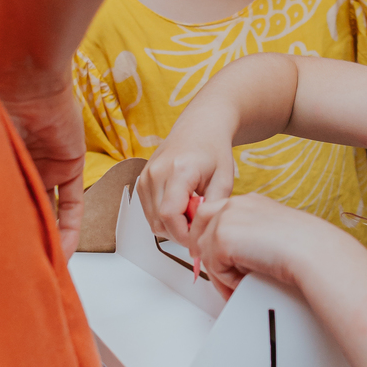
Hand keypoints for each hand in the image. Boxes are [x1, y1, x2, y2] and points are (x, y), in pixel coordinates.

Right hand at [0, 64, 86, 259]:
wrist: (25, 76)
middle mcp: (20, 165)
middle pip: (23, 210)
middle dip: (19, 238)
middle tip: (12, 268)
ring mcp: (46, 167)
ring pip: (48, 211)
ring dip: (45, 237)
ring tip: (40, 267)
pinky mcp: (69, 166)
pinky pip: (72, 203)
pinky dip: (69, 228)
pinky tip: (62, 252)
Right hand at [139, 117, 238, 243]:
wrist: (200, 127)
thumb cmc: (214, 150)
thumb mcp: (224, 181)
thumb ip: (212, 209)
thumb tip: (202, 235)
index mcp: (178, 170)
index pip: (169, 216)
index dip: (184, 235)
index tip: (199, 239)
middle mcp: (156, 172)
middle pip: (158, 221)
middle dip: (180, 233)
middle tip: (199, 227)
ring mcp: (145, 176)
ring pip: (152, 220)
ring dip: (171, 227)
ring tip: (192, 215)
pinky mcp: (142, 181)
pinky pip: (149, 211)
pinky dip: (164, 217)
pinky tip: (181, 209)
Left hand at [189, 192, 323, 297]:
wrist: (312, 251)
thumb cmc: (305, 246)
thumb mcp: (272, 232)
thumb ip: (251, 236)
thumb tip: (238, 255)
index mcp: (248, 201)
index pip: (214, 214)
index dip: (210, 236)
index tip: (213, 254)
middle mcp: (235, 205)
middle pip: (201, 227)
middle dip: (205, 251)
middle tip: (217, 274)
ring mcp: (226, 219)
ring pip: (205, 250)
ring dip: (220, 272)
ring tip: (239, 285)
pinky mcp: (222, 239)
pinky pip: (214, 267)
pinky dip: (228, 281)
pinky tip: (246, 283)